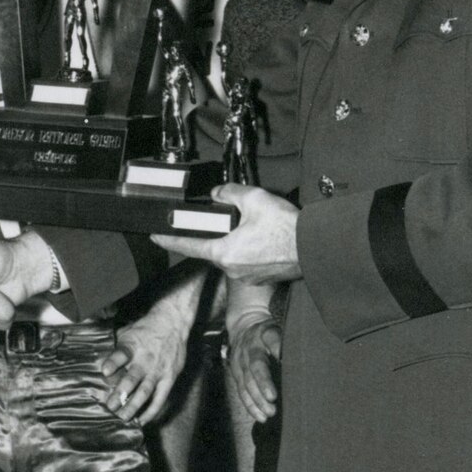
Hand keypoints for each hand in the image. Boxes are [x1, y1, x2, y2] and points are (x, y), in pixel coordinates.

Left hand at [102, 309, 188, 422]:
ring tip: (122, 417)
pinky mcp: (169, 378)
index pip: (122, 354)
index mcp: (133, 346)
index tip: (105, 371)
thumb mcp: (127, 332)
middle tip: (110, 406)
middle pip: (132, 379)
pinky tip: (142, 420)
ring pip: (145, 392)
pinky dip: (151, 410)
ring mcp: (158, 370)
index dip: (113, 362)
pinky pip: (160, 398)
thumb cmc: (146, 328)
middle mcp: (145, 360)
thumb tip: (104, 365)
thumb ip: (116, 349)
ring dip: (133, 406)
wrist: (173, 322)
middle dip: (120, 394)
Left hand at [155, 185, 301, 283]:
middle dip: (216, 234)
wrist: (315, 248)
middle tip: (230, 221)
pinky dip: (248, 251)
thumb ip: (229, 192)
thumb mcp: (254, 198)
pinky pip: (245, 262)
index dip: (169, 239)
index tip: (156, 236)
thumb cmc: (287, 229)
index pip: (189, 245)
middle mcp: (232, 269)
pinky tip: (261, 239)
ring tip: (253, 228)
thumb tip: (217, 193)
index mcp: (225, 252)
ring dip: (234, 242)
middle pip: (213, 249)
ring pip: (230, 255)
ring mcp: (246, 277)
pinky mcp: (259, 278)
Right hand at [226, 313, 282, 421]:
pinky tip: (260, 416)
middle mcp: (249, 349)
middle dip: (263, 384)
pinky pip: (242, 391)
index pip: (271, 339)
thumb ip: (285, 341)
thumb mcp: (277, 330)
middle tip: (273, 400)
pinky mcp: (236, 373)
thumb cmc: (267, 332)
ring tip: (269, 413)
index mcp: (263, 334)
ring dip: (257, 400)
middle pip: (255, 367)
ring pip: (247, 382)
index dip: (276, 349)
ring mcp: (240, 362)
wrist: (243, 327)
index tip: (283, 360)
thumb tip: (297, 357)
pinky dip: (250, 405)